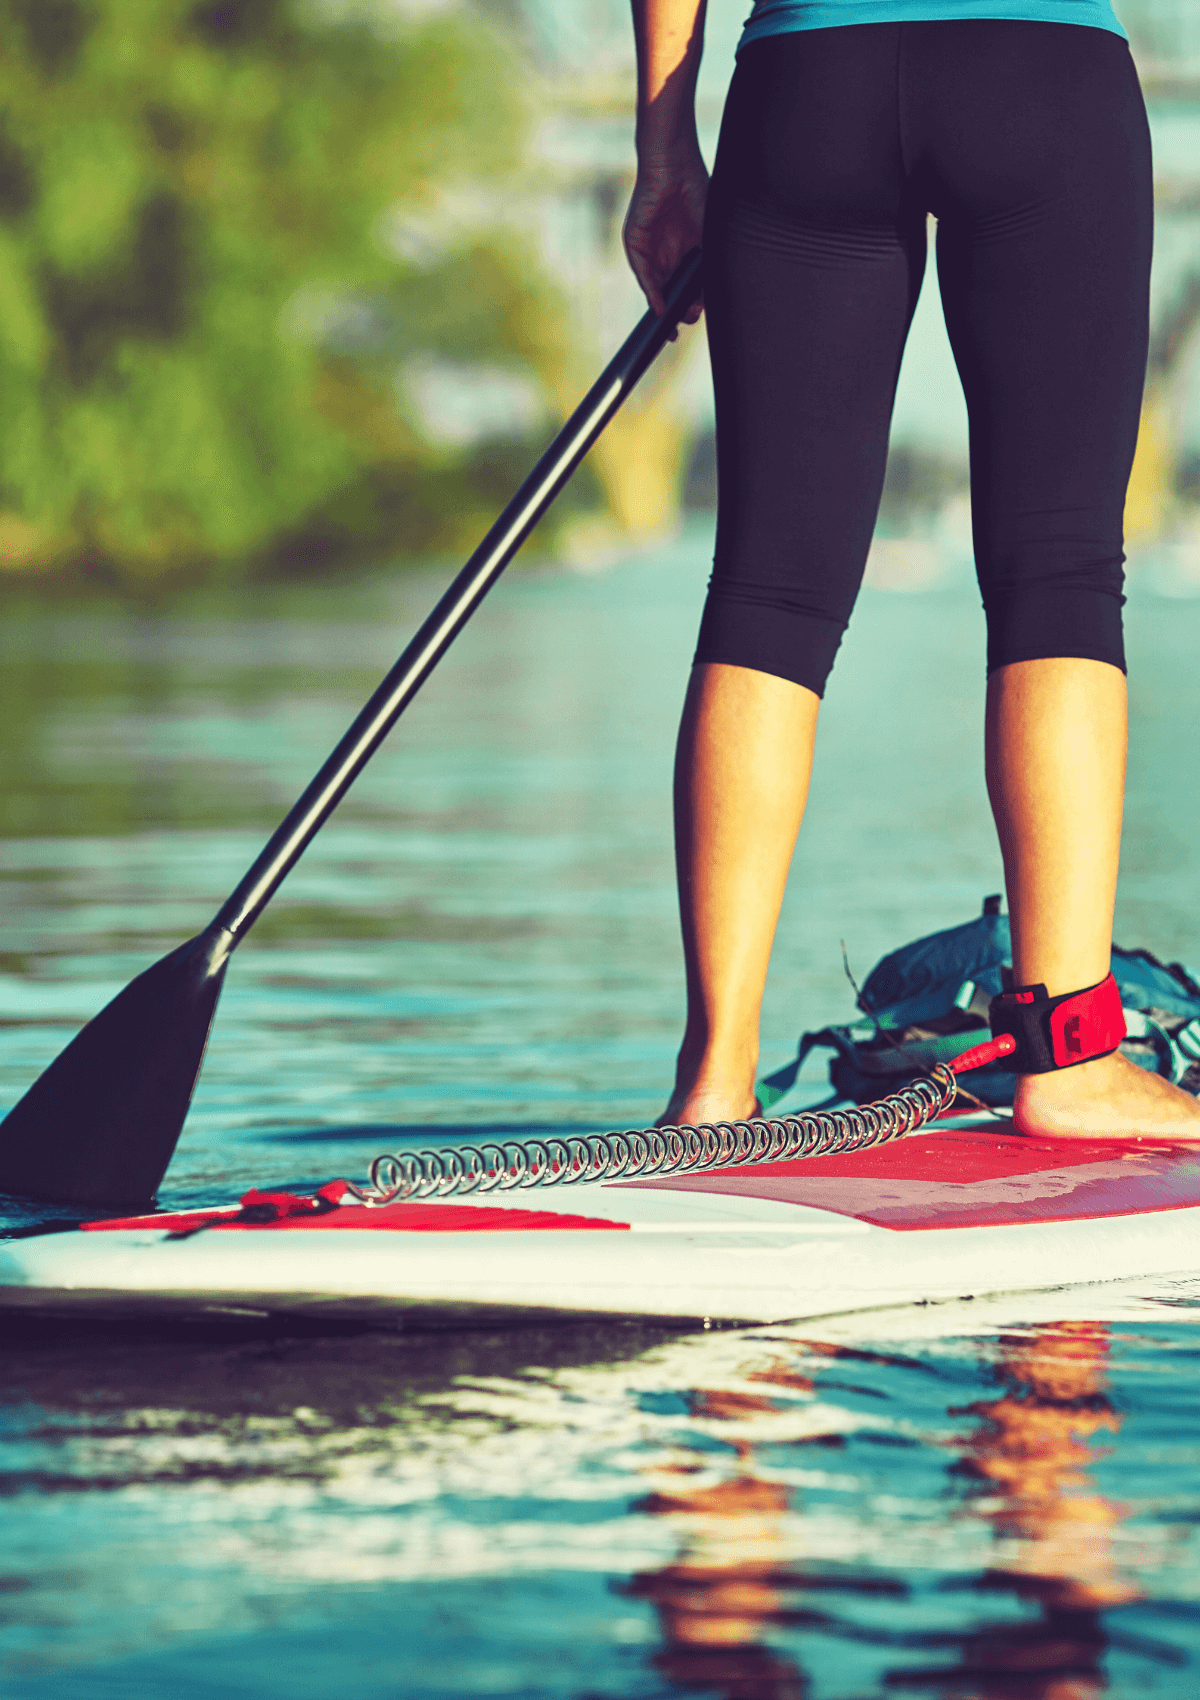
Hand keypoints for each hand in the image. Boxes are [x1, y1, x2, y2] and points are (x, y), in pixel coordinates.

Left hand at [622, 152, 707, 328]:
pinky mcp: (635, 243)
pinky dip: (652, 294)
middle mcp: (666, 250)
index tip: (700, 317)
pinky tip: (661, 309)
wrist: (675, 166)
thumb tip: (715, 295)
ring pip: (657, 286)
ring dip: (666, 307)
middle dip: (680, 310)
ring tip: (675, 325)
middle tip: (690, 322)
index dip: (693, 302)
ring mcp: (650, 248)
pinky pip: (643, 275)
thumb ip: (708, 263)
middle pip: (671, 289)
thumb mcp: (709, 234)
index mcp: (685, 248)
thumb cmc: (698, 192)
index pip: (686, 283)